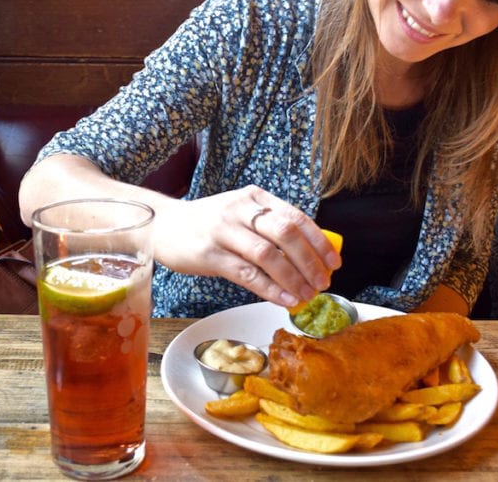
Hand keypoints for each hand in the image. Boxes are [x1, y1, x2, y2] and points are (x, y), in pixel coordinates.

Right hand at [148, 185, 341, 307]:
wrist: (164, 226)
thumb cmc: (209, 225)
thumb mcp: (241, 214)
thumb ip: (269, 228)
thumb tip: (310, 257)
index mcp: (254, 197)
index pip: (295, 217)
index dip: (319, 241)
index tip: (334, 262)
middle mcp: (240, 209)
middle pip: (285, 233)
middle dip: (310, 261)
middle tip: (323, 282)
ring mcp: (223, 231)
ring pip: (268, 255)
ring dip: (293, 278)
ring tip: (307, 295)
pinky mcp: (209, 254)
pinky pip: (246, 274)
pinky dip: (270, 289)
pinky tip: (284, 299)